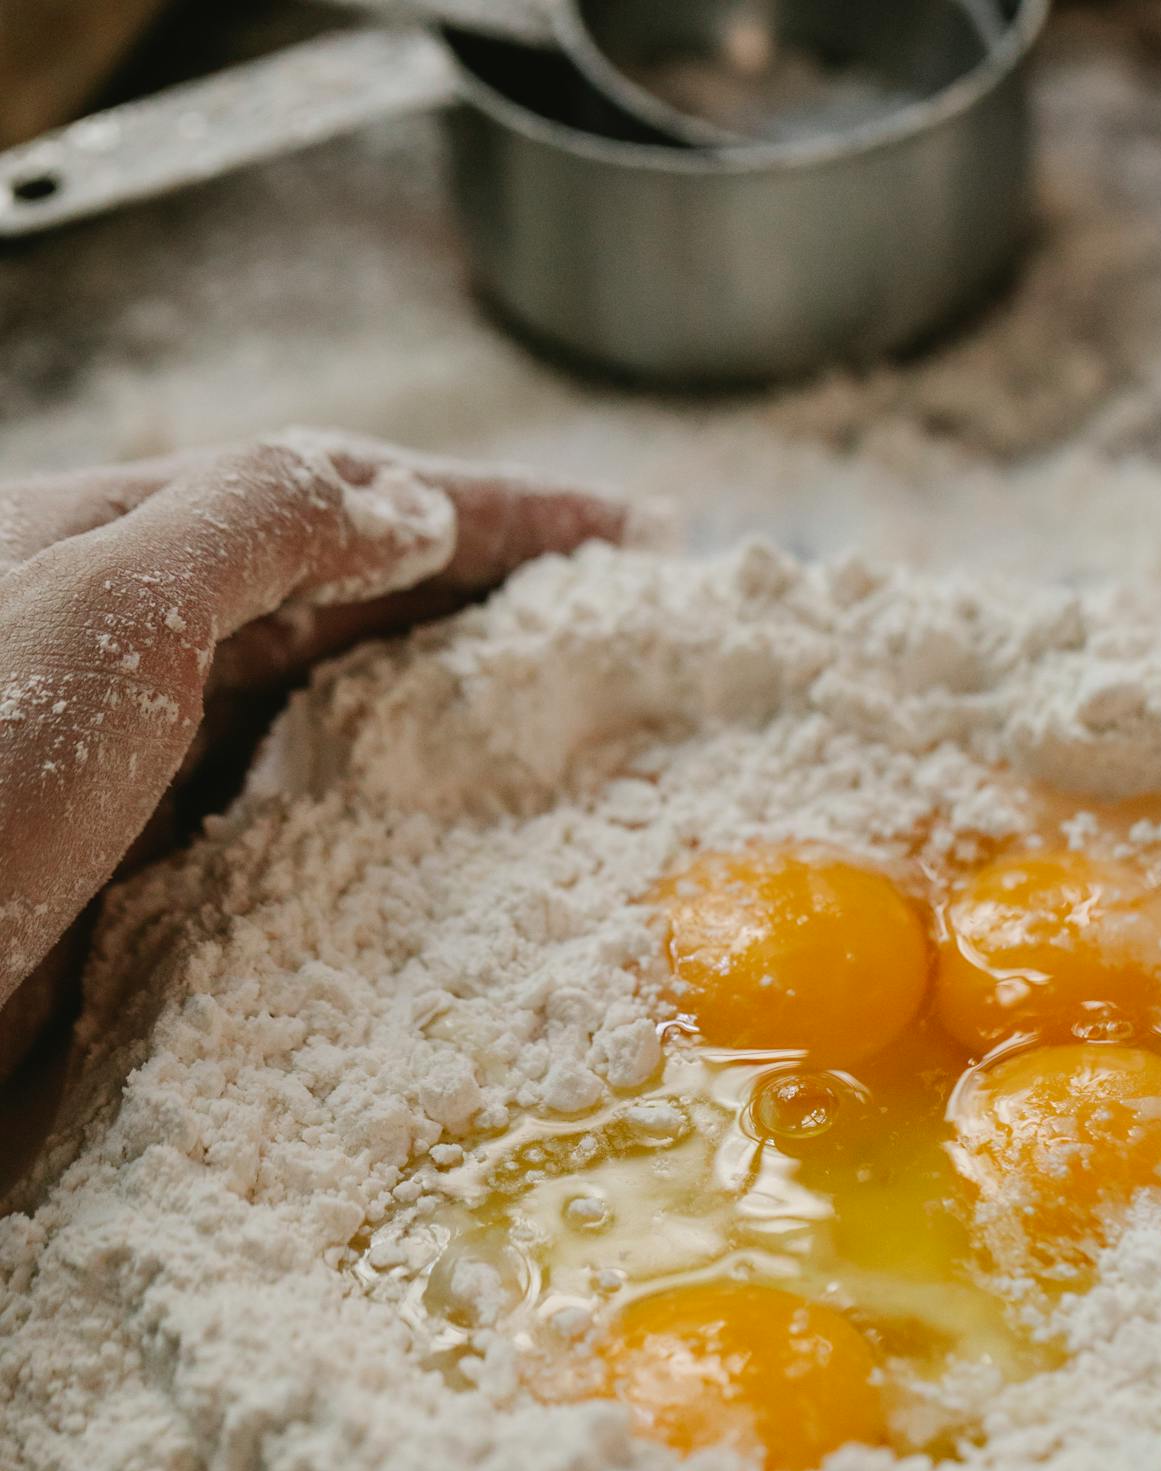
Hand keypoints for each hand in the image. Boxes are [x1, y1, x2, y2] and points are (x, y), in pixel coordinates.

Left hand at [0, 432, 628, 1066]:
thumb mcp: (110, 601)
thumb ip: (257, 524)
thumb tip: (405, 500)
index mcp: (133, 541)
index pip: (351, 496)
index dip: (500, 509)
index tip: (633, 534)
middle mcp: (141, 635)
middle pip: (355, 591)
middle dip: (495, 594)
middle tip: (626, 622)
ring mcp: (141, 755)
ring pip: (332, 699)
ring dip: (451, 693)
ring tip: (566, 708)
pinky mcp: (141, 867)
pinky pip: (296, 809)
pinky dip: (383, 801)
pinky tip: (442, 828)